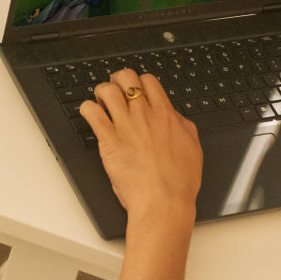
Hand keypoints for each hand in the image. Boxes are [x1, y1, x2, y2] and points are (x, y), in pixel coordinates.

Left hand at [80, 69, 201, 219]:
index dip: (140, 81)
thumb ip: (182, 126)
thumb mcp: (193, 146)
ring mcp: (125, 126)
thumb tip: (174, 117)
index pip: (149, 81)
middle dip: (118, 80)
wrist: (164, 201)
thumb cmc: (179, 181)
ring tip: (101, 103)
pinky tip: (90, 114)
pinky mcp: (108, 141)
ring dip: (101, 92)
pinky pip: (91, 113)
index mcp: (166, 115)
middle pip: (126, 78)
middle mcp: (144, 115)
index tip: (136, 89)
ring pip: (106, 90)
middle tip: (116, 91)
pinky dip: (87, 109)